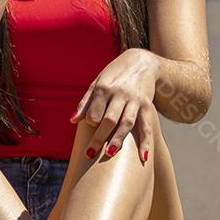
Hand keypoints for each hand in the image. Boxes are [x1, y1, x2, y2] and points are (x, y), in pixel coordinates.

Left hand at [69, 48, 158, 164]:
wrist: (142, 63)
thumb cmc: (114, 75)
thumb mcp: (98, 82)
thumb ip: (86, 102)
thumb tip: (72, 121)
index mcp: (104, 88)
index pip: (94, 111)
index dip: (90, 122)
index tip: (89, 128)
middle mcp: (120, 94)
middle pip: (109, 119)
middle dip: (99, 137)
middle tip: (89, 154)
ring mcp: (135, 100)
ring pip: (126, 123)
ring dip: (118, 140)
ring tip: (109, 155)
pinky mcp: (147, 106)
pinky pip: (146, 126)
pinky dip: (145, 142)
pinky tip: (143, 157)